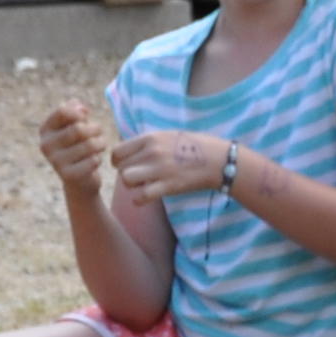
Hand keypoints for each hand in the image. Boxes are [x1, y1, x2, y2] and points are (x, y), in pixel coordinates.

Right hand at [38, 96, 111, 187]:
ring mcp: (55, 161)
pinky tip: (94, 161)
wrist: (78, 180)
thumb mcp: (75, 126)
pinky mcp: (68, 175)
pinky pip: (93, 160)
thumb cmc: (78, 146)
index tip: (85, 117)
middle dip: (96, 129)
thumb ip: (76, 112)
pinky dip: (98, 159)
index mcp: (45, 130)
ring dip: (101, 143)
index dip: (80, 112)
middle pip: (79, 129)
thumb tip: (81, 108)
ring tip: (101, 145)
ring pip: (89, 145)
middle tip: (99, 132)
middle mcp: (46, 145)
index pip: (63, 111)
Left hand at [111, 125, 235, 203]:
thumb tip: (128, 150)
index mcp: (150, 138)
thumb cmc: (194, 147)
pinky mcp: (168, 186)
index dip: (118, 161)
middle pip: (120, 167)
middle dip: (126, 174)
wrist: (218, 160)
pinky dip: (139, 200)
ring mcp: (160, 169)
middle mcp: (152, 152)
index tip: (128, 166)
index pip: (117, 151)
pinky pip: (141, 196)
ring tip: (143, 186)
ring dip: (132, 186)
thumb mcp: (168, 135)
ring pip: (126, 180)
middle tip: (139, 178)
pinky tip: (146, 198)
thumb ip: (148, 142)